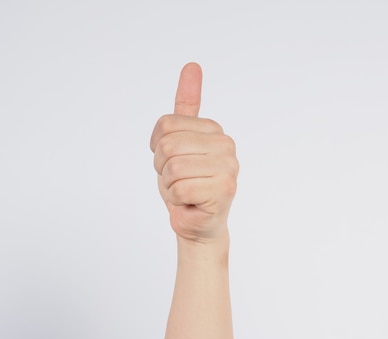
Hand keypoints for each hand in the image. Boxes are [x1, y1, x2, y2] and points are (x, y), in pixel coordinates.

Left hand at [150, 63, 237, 242]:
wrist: (198, 224)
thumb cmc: (187, 184)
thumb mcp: (178, 142)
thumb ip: (186, 105)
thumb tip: (192, 64)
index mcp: (215, 130)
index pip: (165, 125)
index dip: (158, 148)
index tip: (173, 161)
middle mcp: (227, 145)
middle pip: (168, 145)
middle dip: (163, 168)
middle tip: (178, 181)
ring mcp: (229, 166)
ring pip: (172, 167)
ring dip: (170, 186)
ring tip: (185, 192)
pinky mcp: (225, 189)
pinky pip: (179, 188)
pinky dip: (178, 201)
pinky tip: (192, 204)